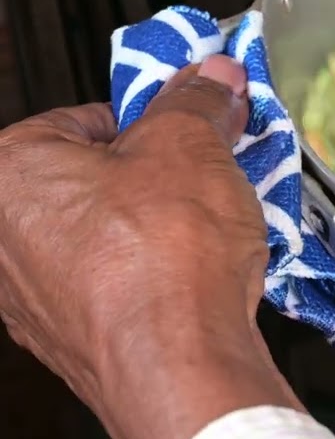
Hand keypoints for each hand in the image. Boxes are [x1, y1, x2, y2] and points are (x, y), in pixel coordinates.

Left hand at [0, 56, 299, 438]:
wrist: (178, 360)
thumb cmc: (164, 258)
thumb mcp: (189, 143)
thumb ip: (194, 100)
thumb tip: (209, 78)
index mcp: (9, 172)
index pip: (88, 118)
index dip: (155, 117)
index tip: (194, 122)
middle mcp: (3, 234)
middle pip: (96, 176)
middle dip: (158, 171)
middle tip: (207, 169)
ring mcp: (29, 292)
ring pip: (105, 231)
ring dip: (158, 222)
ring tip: (208, 224)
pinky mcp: (66, 334)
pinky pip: (114, 281)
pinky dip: (152, 270)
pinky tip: (194, 270)